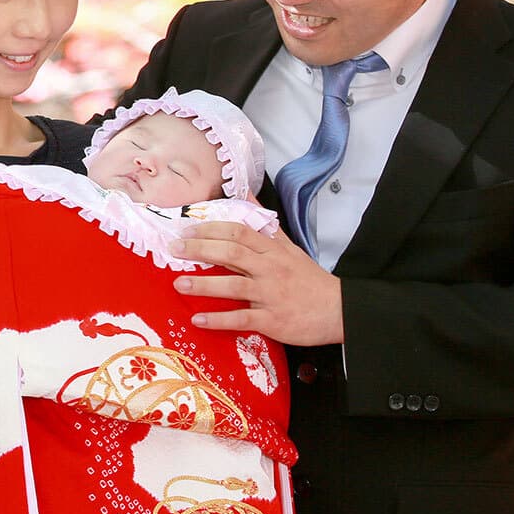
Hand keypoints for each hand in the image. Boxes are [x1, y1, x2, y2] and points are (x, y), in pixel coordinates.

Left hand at [172, 220, 343, 345]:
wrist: (338, 310)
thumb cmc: (309, 279)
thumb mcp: (289, 246)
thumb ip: (265, 223)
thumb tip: (247, 193)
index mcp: (273, 250)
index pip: (239, 232)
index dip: (211, 228)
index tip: (187, 228)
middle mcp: (270, 269)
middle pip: (232, 254)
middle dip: (200, 250)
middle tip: (174, 249)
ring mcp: (271, 295)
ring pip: (233, 286)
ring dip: (204, 285)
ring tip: (178, 283)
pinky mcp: (273, 320)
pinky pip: (242, 319)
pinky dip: (219, 320)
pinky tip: (198, 319)